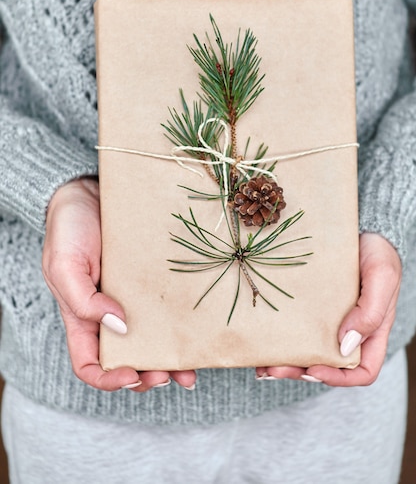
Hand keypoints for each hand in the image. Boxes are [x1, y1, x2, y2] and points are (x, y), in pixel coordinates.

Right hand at [42, 177, 195, 391]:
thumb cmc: (69, 228)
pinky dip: (180, 326)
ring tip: (190, 370)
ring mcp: (131, 299)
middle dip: (148, 376)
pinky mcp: (150, 282)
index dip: (108, 379)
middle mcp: (109, 315)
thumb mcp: (64, 266)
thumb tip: (120, 327)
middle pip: (127, 360)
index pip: (90, 365)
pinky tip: (196, 331)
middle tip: (170, 376)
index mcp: (82, 319)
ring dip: (170, 361)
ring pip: (152, 341)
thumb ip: (83, 301)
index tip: (131, 376)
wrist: (88, 191)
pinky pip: (166, 309)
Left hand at [256, 232, 401, 385]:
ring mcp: (329, 319)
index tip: (314, 368)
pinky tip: (262, 340)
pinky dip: (280, 338)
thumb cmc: (378, 252)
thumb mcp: (382, 278)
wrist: (363, 226)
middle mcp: (349, 331)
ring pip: (308, 351)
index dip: (339, 377)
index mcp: (372, 331)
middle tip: (274, 370)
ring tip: (262, 365)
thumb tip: (345, 346)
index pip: (363, 370)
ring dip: (285, 362)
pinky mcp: (311, 304)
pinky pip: (295, 326)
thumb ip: (370, 312)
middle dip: (300, 372)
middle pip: (328, 365)